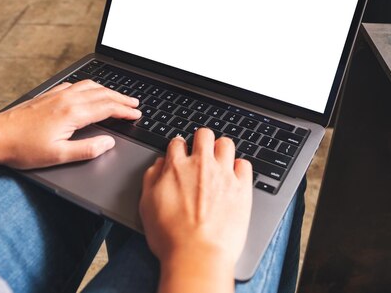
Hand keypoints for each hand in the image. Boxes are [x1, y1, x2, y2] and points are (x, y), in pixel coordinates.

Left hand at [0, 80, 140, 168]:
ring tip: (119, 97)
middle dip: (122, 99)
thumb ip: (87, 149)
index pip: (107, 108)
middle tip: (135, 105)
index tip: (136, 115)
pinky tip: (91, 91)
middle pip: (103, 94)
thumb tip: (107, 143)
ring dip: (108, 90)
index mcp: (73, 113)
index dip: (125, 111)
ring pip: (91, 86)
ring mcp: (57, 94)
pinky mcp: (49, 95)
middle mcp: (67, 99)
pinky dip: (91, 87)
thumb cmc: (23, 148)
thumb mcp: (58, 156)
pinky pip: (77, 85)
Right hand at [139, 128, 252, 290]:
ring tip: (220, 162)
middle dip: (202, 140)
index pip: (177, 143)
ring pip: (226, 144)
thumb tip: (159, 165)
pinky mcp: (242, 188)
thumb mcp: (146, 205)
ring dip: (221, 149)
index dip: (178, 148)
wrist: (197, 255)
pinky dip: (239, 167)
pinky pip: (245, 164)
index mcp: (176, 167)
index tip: (181, 155)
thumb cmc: (170, 236)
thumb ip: (151, 179)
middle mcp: (201, 165)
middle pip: (204, 135)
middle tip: (201, 153)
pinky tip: (234, 177)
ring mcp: (224, 175)